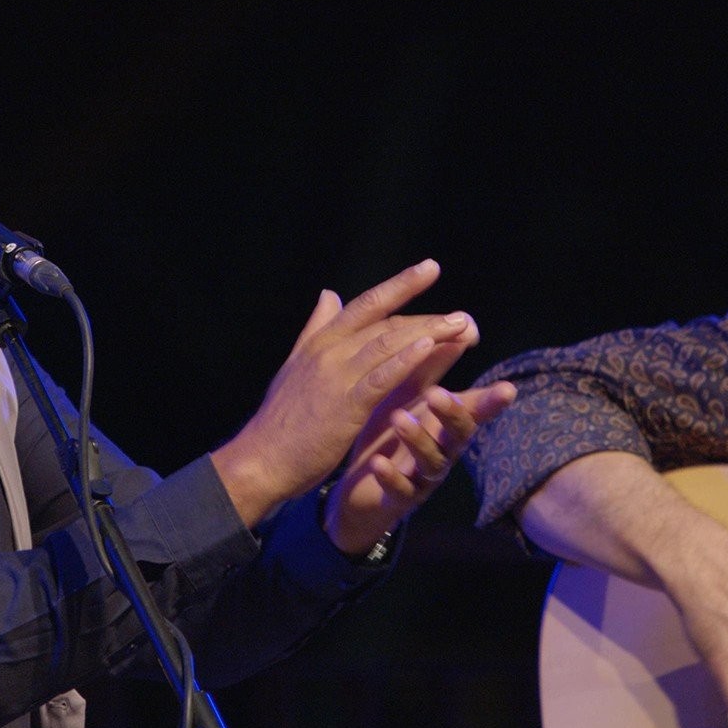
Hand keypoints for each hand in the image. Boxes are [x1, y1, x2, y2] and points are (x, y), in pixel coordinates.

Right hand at [211, 259, 478, 526]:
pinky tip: (430, 348)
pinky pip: (381, 376)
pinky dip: (406, 359)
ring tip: (462, 327)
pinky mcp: (345, 404)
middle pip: (387, 322)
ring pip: (389, 343)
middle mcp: (330, 351)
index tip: (430, 268)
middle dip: (429, 317)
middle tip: (465, 318)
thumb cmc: (281, 419)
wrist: (261, 459)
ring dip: (429, 332)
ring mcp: (337, 375)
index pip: (368, 304)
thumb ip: (315, 328)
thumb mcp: (295, 365)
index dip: (401, 284)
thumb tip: (328, 294)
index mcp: (321, 341)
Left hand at [323, 379, 517, 554]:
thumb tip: (461, 322)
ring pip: (432, 461)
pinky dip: (391, 476)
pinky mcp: (400, 497)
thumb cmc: (389, 433)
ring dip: (418, 439)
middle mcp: (442, 449)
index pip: (474, 408)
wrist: (360, 487)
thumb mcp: (408, 394)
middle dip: (452, 414)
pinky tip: (378, 462)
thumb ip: (432, 363)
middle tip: (437, 393)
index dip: (492, 401)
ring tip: (398, 418)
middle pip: (459, 434)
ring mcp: (423, 475)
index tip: (508, 389)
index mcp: (445, 423)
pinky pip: (400, 489)